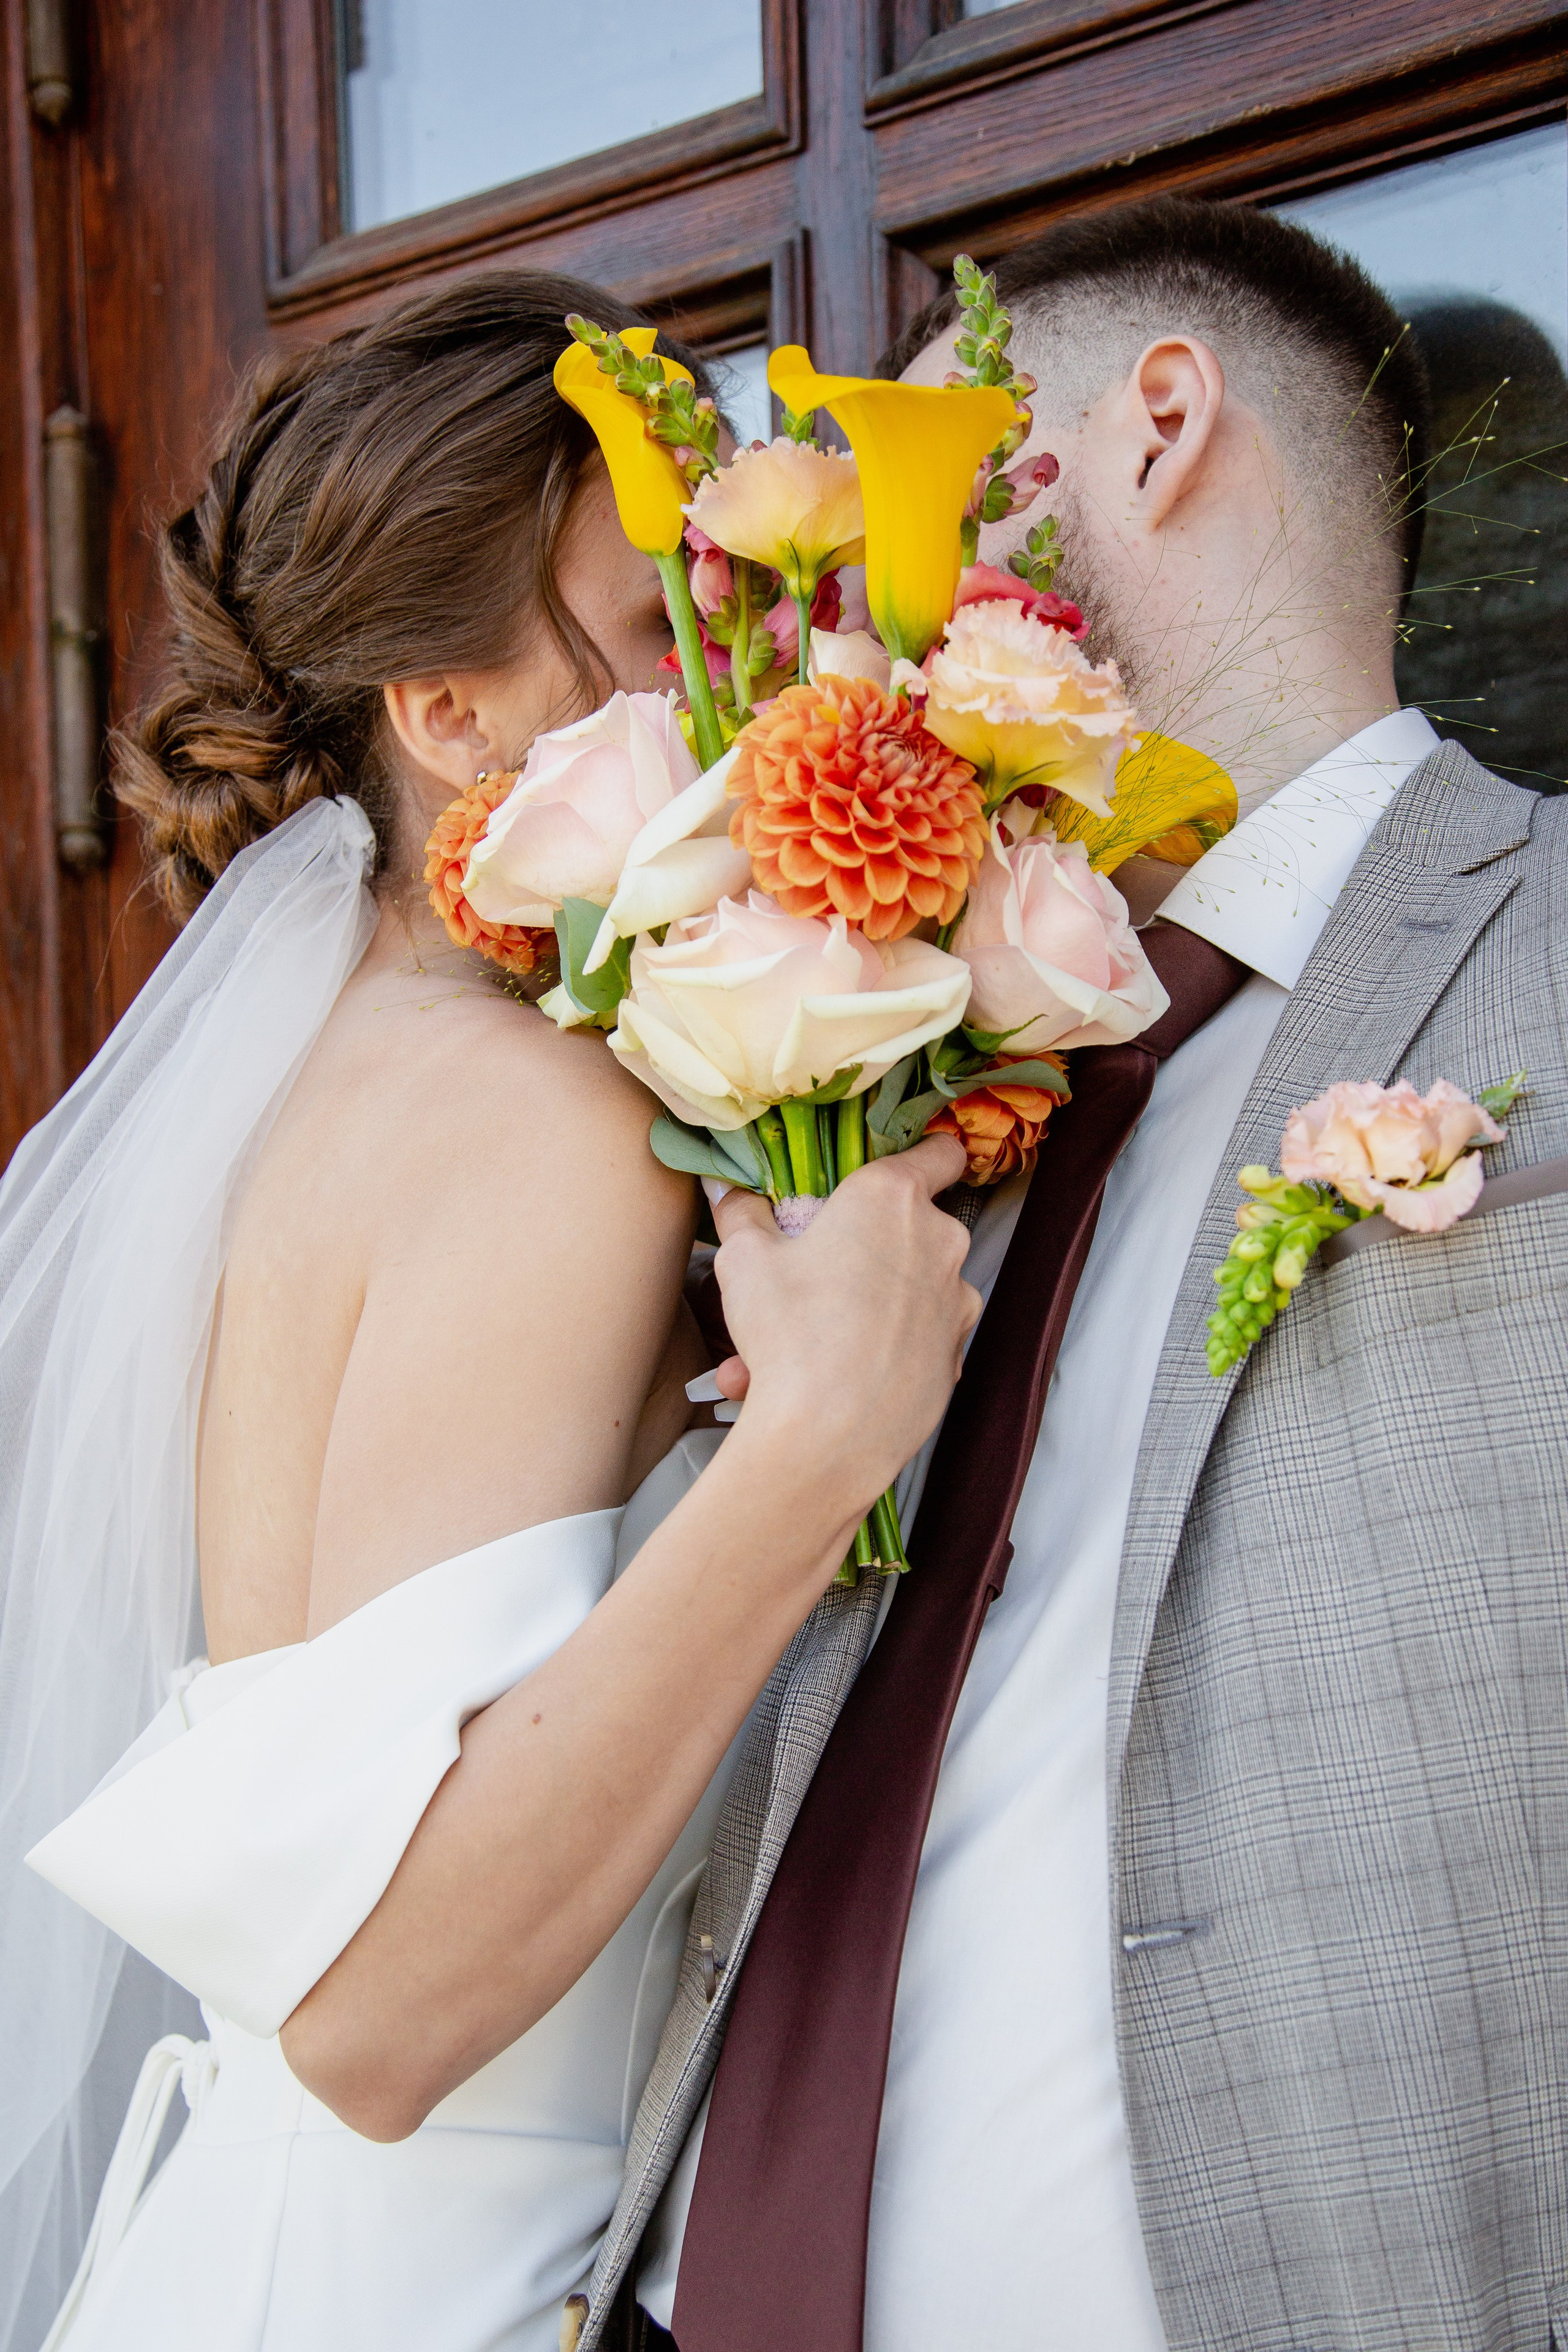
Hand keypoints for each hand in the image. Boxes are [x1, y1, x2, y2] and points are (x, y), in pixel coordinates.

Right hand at [708, 1135, 979, 1522]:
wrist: (829, 1437)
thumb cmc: (789, 1331)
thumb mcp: (744, 1262)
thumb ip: (742, 1217)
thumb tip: (728, 1192)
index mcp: (892, 1199)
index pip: (939, 1152)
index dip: (924, 1155)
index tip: (899, 1172)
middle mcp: (939, 1242)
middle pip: (908, 1229)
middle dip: (858, 1252)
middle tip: (801, 1285)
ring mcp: (955, 1303)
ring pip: (902, 1294)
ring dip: (853, 1312)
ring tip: (785, 1354)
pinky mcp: (955, 1358)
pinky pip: (909, 1344)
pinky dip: (872, 1355)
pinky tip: (819, 1384)